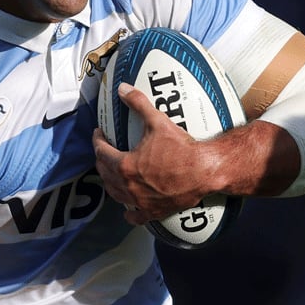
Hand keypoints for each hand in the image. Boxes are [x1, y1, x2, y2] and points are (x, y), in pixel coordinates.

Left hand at [93, 83, 222, 224]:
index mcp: (124, 165)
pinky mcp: (153, 211)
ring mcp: (139, 201)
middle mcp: (128, 186)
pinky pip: (136, 216)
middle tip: (105, 150)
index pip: (101, 152)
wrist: (206, 170)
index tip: (99, 133)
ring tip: (112, 174)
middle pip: (105, 173)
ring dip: (111, 183)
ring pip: (115, 194)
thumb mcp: (158, 122)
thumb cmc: (182, 148)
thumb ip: (139, 104)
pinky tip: (128, 211)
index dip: (98, 140)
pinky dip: (130, 213)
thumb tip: (123, 88)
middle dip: (102, 160)